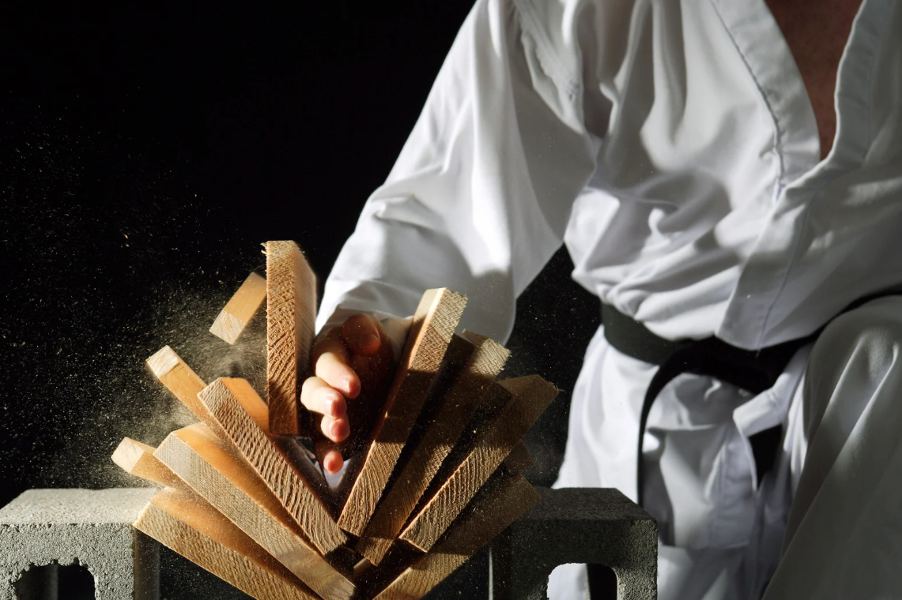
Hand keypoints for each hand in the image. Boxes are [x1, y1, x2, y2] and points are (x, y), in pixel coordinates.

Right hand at [302, 314, 394, 473]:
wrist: (378, 361)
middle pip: (312, 393)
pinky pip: (325, 446)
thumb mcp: (367, 327)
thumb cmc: (369, 341)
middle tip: (339, 408)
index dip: (337, 374)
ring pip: (315, 422)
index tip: (354, 386)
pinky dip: (328, 456)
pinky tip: (334, 467)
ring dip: (326, 430)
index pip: (326, 363)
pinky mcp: (333, 432)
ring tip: (340, 434)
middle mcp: (320, 385)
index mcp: (325, 356)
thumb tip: (369, 344)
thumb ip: (363, 329)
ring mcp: (324, 411)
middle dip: (324, 402)